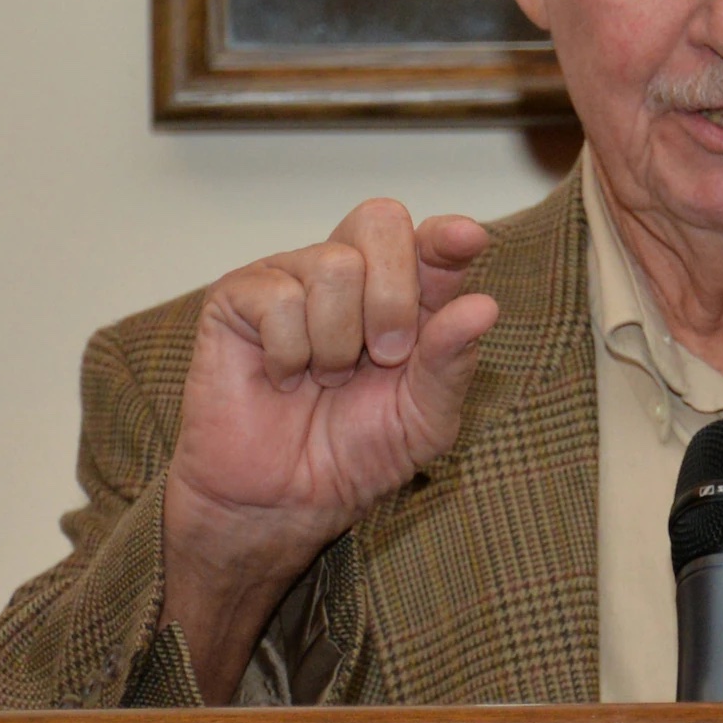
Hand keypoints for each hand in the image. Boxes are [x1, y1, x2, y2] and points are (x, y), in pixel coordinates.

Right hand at [159, 200, 497, 699]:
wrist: (282, 500)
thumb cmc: (357, 453)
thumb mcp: (424, 419)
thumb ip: (452, 362)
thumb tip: (483, 305)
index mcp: (408, 293)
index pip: (431, 241)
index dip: (447, 235)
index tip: (466, 241)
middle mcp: (352, 272)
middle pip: (381, 222)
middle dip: (393, 296)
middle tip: (386, 356)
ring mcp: (293, 277)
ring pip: (333, 264)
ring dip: (338, 341)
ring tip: (326, 378)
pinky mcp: (239, 296)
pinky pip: (278, 297)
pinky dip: (289, 352)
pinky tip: (283, 375)